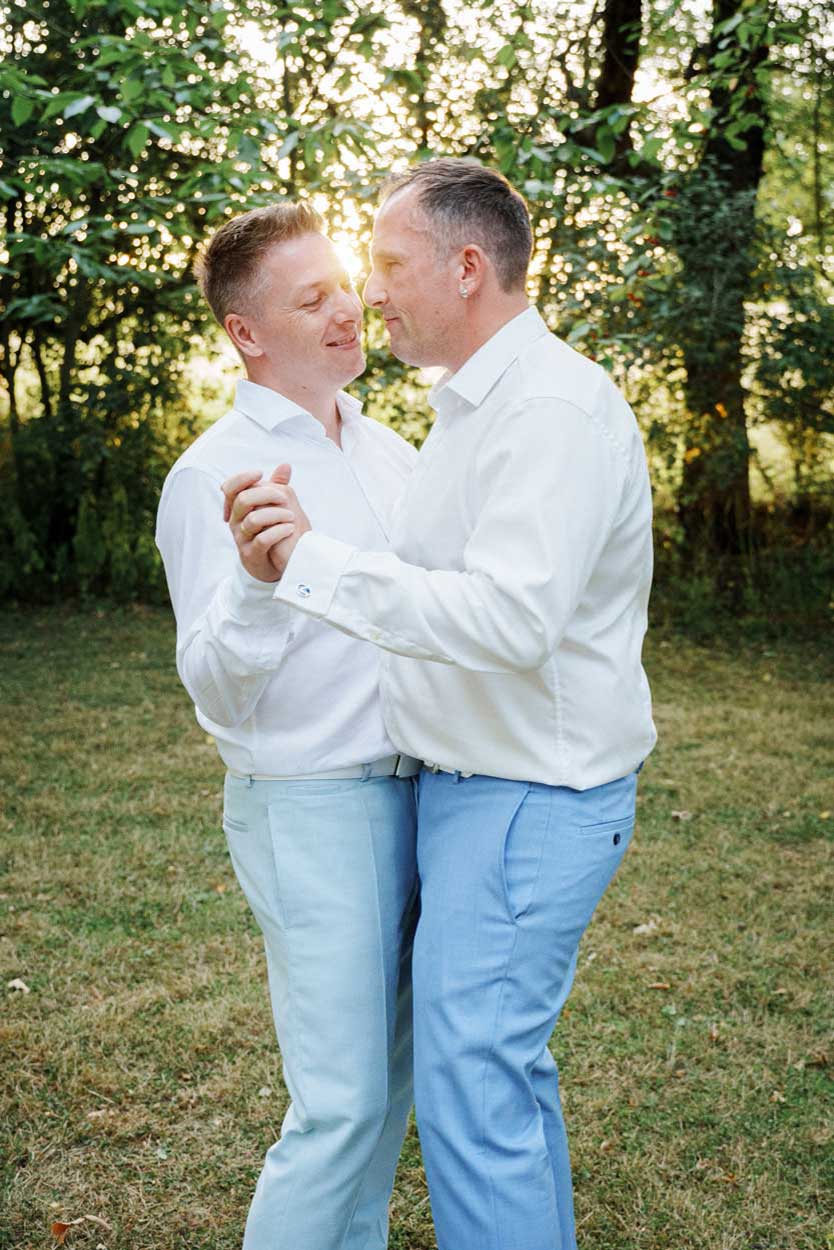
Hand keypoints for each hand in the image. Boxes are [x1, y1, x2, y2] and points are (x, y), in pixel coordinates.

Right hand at [222, 464, 310, 582]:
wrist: (273, 564)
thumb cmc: (273, 531)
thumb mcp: (274, 507)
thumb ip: (278, 487)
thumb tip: (285, 465)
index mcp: (238, 508)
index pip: (229, 488)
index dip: (242, 478)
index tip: (260, 474)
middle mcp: (236, 522)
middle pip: (243, 501)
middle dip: (267, 494)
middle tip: (284, 497)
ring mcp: (242, 539)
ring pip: (253, 520)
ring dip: (276, 514)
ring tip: (291, 516)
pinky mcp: (251, 554)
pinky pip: (262, 539)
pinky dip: (279, 531)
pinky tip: (290, 528)